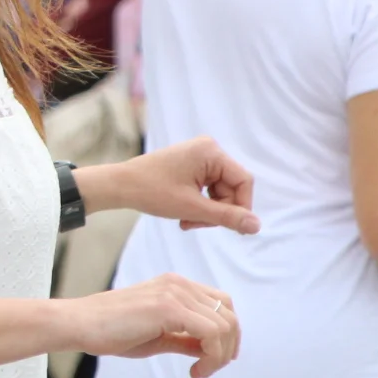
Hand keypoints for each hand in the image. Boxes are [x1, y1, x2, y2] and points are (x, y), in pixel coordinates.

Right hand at [73, 274, 241, 377]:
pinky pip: (211, 333)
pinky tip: (194, 372)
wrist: (81, 324)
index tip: (213, 361)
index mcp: (176, 286)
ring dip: (220, 356)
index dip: (227, 335)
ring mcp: (174, 293)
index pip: (221, 305)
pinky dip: (212, 357)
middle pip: (229, 314)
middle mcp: (179, 284)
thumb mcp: (158, 337)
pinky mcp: (168, 307)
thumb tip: (212, 351)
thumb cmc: (112, 332)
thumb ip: (186, 339)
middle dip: (228, 347)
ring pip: (224, 325)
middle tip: (208, 369)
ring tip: (199, 372)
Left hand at [111, 137, 260, 234]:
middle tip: (196, 224)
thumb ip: (227, 217)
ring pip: (220, 192)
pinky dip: (199, 206)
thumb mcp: (193, 208)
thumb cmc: (152, 192)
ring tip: (187, 221)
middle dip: (218, 211)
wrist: (120, 185)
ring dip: (207, 211)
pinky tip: (184, 215)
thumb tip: (257, 226)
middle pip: (232, 188)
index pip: (244, 181)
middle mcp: (208, 149)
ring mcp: (199, 157)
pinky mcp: (191, 166)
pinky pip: (207, 190)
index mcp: (211, 152)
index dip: (242, 207)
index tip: (231, 228)